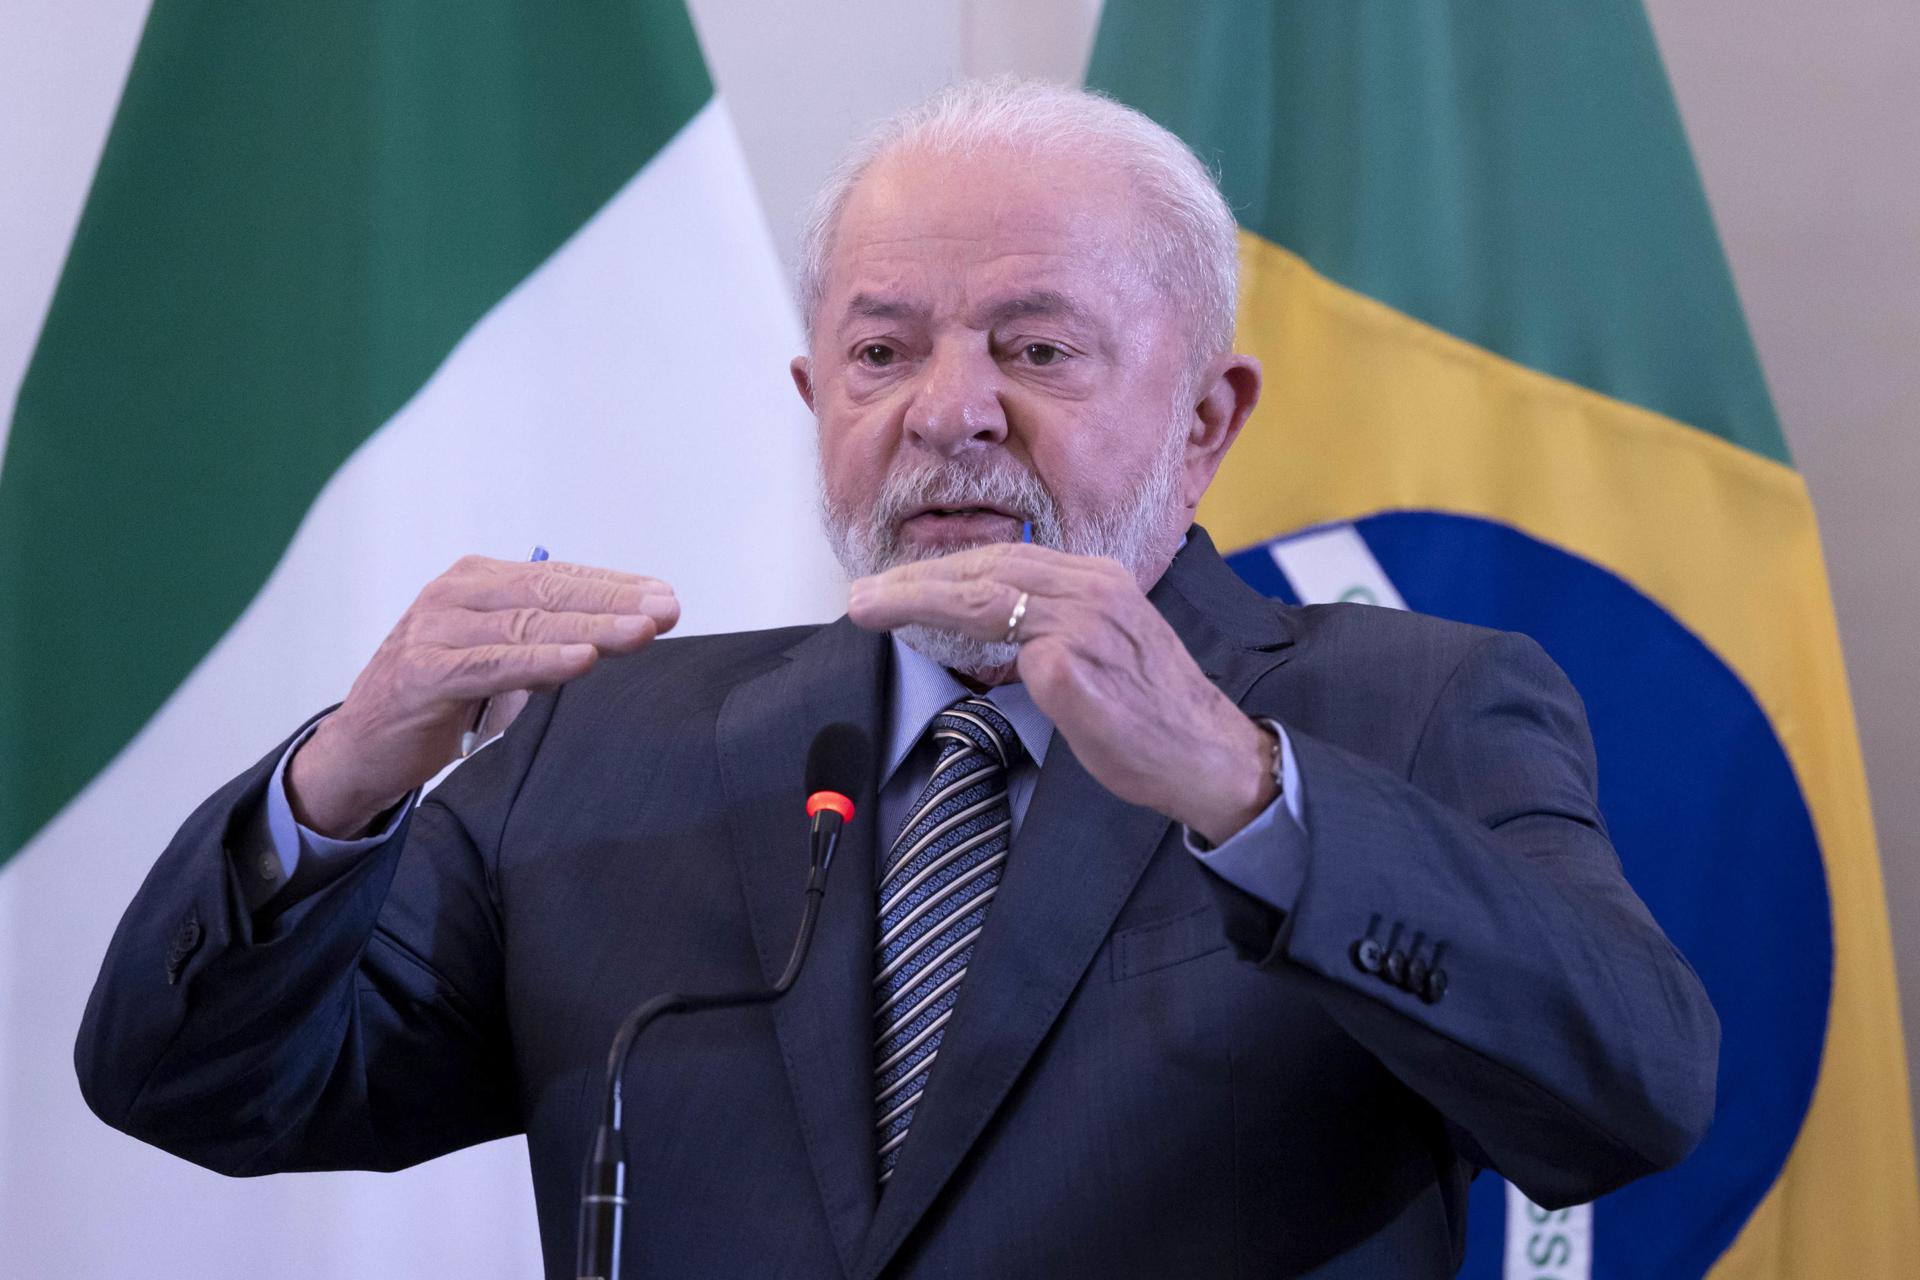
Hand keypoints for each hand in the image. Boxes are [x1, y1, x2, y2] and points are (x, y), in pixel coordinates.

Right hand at [288, 555, 678, 836]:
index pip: (557, 577)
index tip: (664, 597)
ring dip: (591, 626)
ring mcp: (435, 630)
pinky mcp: (424, 673)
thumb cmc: (438, 701)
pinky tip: (582, 659)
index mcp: (476, 582)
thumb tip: (621, 630)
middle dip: (615, 600)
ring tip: (641, 631)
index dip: (614, 585)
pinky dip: (540, 662)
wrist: (361, 748)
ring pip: (528, 625)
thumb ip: (548, 641)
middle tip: (668, 610)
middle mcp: (454, 595)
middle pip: (548, 592)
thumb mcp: (501, 661)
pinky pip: (494, 665)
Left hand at [848, 544, 1275, 843]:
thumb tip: (988, 617)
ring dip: (916, 600)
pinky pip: (1009, 653)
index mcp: (1099, 577)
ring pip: (983, 597)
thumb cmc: (1153, 710)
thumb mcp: (1105, 644)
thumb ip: (1053, 622)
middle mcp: (1093, 588)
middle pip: (985, 570)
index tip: (896, 581)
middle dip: (915, 579)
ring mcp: (1084, 625)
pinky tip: (922, 650)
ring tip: (867, 607)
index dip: (943, 569)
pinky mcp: (1073, 667)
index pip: (1004, 560)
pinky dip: (963, 647)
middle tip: (862, 593)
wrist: (1205, 753)